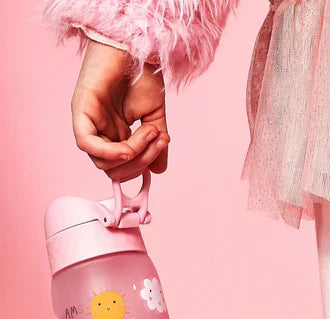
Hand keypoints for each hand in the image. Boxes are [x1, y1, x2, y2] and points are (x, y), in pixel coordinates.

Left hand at [71, 39, 169, 181]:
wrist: (134, 47)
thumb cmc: (141, 75)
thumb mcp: (154, 117)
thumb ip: (156, 145)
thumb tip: (159, 169)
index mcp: (115, 134)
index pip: (121, 168)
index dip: (140, 169)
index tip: (159, 154)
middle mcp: (100, 131)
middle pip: (114, 170)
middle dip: (140, 163)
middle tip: (159, 142)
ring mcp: (89, 122)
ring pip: (103, 162)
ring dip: (133, 154)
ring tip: (149, 132)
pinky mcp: (80, 111)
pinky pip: (88, 145)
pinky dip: (110, 153)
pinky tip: (129, 148)